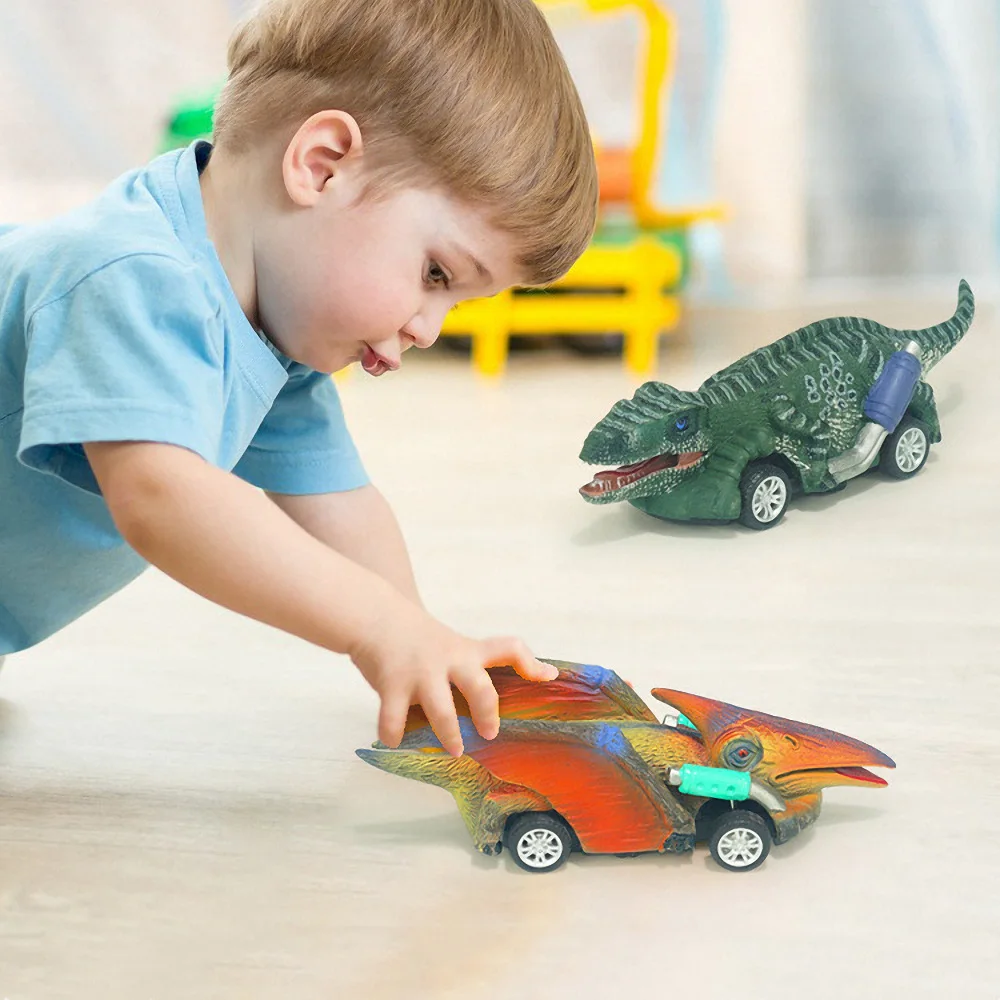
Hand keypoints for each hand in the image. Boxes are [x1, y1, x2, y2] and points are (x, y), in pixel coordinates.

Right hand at [349, 600, 557, 756]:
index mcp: (467, 651)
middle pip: (480, 688)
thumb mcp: (450, 644)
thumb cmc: (416, 637)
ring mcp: (421, 674)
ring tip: (454, 750)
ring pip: (442, 713)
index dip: (531, 663)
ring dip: (449, 736)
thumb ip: (469, 667)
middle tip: (490, 733)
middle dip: (488, 714)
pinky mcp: (392, 685)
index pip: (508, 649)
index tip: (548, 676)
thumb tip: (493, 702)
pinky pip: (394, 720)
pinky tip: (396, 740)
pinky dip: (395, 735)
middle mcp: (449, 661)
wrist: (376, 616)